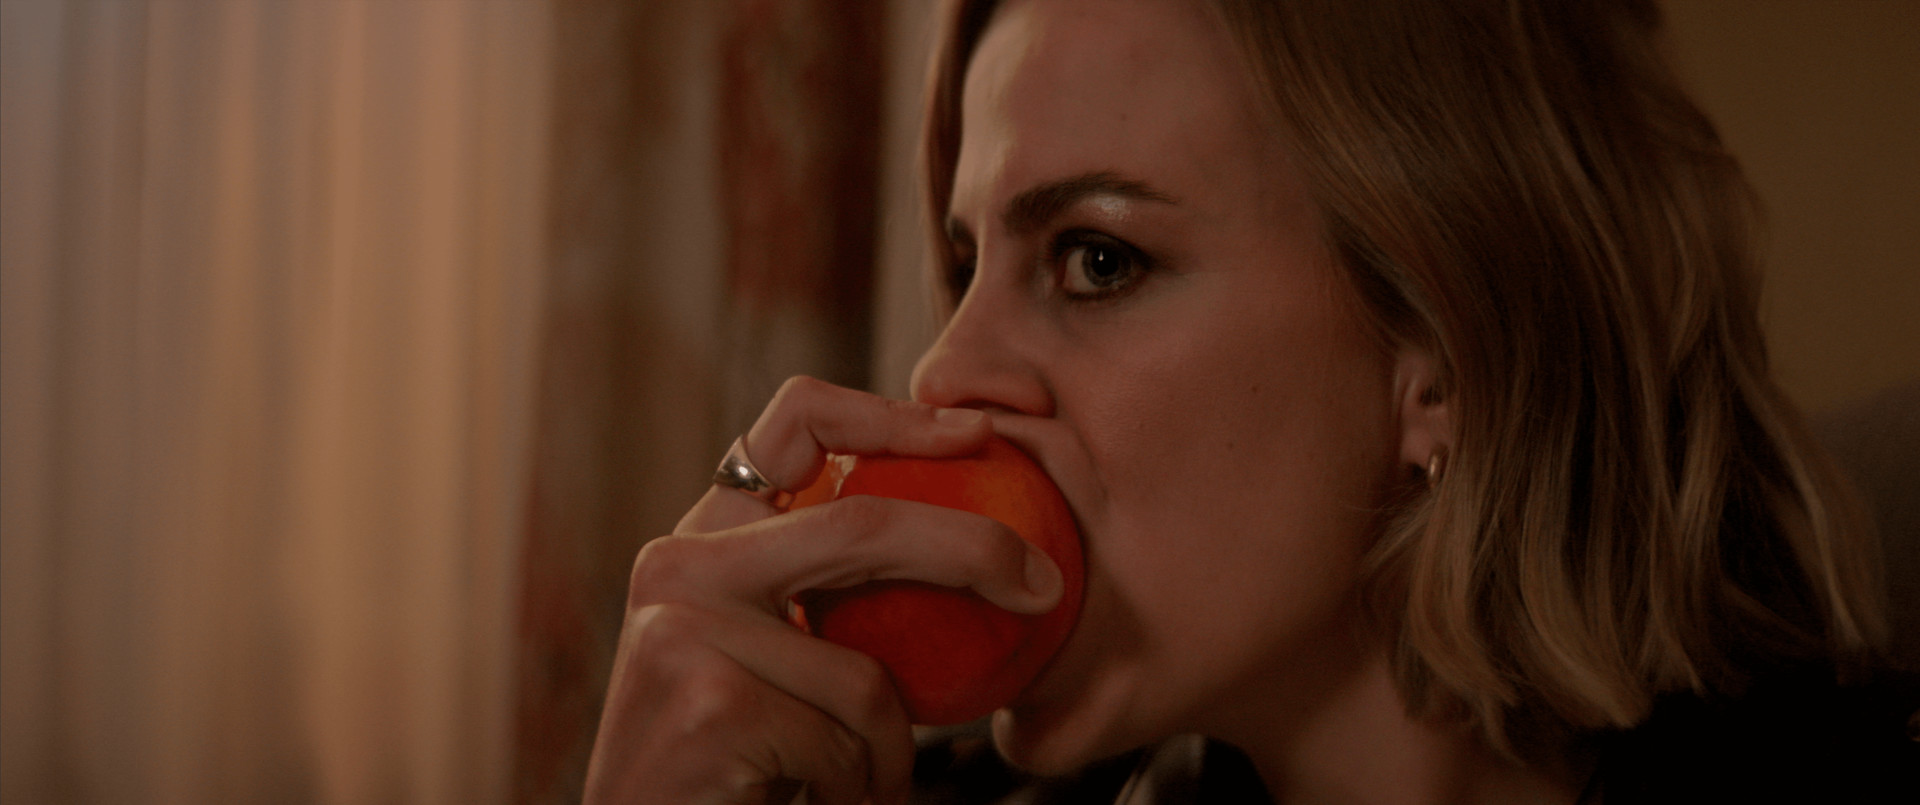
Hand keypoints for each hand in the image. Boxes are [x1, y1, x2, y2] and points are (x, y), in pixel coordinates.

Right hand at [582, 377, 1064, 803]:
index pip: (796, 423)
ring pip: (866, 674)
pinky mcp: (711, 700)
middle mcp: (679, 567)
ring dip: (888, 747)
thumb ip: (822, 592)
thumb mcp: (771, 658)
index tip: (978, 433)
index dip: (895, 414)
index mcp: (703, 541)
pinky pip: (846, 740)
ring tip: (854, 779)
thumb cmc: (727, 764)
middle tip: (1042, 585)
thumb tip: (971, 545)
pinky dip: (857, 783)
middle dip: (972, 549)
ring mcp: (687, 630)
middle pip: (863, 526)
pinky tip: (814, 799)